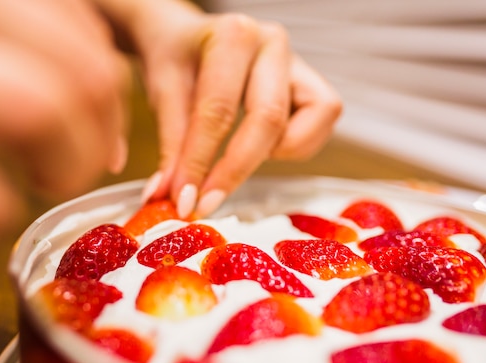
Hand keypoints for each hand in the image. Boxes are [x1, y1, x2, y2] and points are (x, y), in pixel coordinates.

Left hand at [96, 0, 341, 217]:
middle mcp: (272, 43)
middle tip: (205, 204)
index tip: (185, 201)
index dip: (201, 162)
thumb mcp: (162, 92)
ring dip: (275, 152)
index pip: (219, 110)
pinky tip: (262, 143)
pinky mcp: (311, 81)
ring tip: (238, 154)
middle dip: (235, 170)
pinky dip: (296, 143)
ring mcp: (297, 60)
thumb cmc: (175, 58)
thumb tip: (168, 196)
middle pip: (268, 119)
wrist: (187, 35)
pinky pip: (323, 118)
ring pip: (311, 119)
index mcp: (232, 36)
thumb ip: (171, 145)